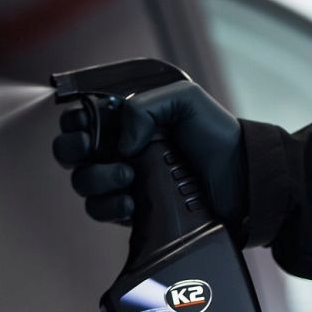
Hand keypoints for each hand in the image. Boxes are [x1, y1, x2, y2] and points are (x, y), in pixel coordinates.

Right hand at [52, 80, 246, 233]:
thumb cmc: (216, 137)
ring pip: (82, 183)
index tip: (87, 127)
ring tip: (127, 178)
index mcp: (124, 121)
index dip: (74, 123)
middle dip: (74, 151)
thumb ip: (145, 106)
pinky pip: (99, 210)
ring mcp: (120, 182)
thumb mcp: (185, 100)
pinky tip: (131, 204)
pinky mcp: (128, 210)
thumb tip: (121, 143)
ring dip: (96, 180)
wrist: (242, 181)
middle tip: (94, 151)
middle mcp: (116, 150)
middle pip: (69, 152)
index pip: (79, 119)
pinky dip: (109, 207)